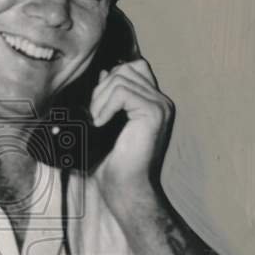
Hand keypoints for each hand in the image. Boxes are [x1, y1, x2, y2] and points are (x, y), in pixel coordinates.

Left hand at [89, 57, 173, 212]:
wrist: (125, 187)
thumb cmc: (113, 162)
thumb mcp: (106, 123)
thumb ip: (109, 97)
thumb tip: (104, 72)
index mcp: (152, 102)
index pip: (134, 67)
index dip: (110, 78)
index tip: (96, 104)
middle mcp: (161, 101)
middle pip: (127, 69)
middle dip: (102, 87)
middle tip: (94, 114)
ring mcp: (160, 106)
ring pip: (122, 77)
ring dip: (101, 97)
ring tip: (96, 120)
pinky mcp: (154, 113)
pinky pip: (123, 92)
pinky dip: (105, 105)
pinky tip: (100, 124)